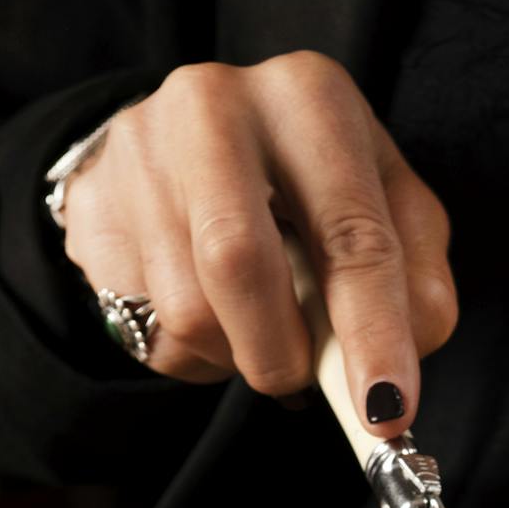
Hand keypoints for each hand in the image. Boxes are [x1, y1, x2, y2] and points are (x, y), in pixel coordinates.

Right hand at [57, 52, 457, 431]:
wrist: (185, 146)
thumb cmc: (307, 184)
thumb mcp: (382, 205)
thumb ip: (415, 275)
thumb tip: (413, 348)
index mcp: (309, 96)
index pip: (349, 231)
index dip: (373, 333)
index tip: (386, 411)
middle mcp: (216, 106)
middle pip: (239, 261)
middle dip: (279, 351)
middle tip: (300, 384)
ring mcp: (141, 153)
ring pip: (189, 310)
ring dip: (234, 353)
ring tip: (252, 323)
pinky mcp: (93, 204)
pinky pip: (144, 322)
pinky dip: (191, 349)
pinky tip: (206, 308)